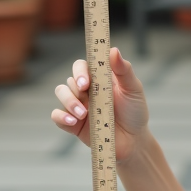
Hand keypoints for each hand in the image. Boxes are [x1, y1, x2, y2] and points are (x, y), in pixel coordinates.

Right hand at [51, 47, 148, 161]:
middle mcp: (86, 90)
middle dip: (75, 86)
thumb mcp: (133, 89)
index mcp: (99, 78)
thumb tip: (113, 50)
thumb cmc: (134, 112)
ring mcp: (78, 105)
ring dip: (68, 101)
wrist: (133, 141)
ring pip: (61, 93)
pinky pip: (56, 116)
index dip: (80, 70)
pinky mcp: (73, 123)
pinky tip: (73, 121)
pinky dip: (61, 116)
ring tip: (83, 114)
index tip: (86, 81)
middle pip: (70, 79)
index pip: (82, 66)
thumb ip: (124, 70)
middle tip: (85, 92)